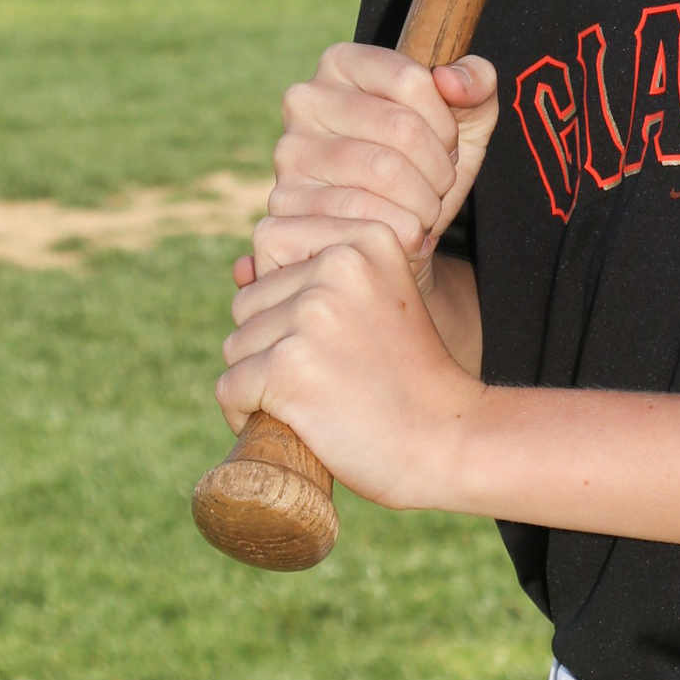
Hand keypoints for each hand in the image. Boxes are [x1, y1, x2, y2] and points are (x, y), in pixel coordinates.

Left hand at [217, 219, 480, 509]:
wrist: (449, 440)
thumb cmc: (407, 379)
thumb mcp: (372, 304)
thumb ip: (311, 277)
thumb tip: (239, 266)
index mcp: (364, 240)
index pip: (272, 248)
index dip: (287, 303)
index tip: (333, 336)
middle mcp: (338, 265)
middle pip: (249, 303)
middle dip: (271, 345)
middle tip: (329, 376)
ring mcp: (313, 314)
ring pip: (237, 347)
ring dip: (261, 382)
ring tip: (318, 400)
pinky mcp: (289, 366)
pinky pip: (230, 388)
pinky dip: (246, 414)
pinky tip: (291, 424)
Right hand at [236, 43, 499, 296]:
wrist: (394, 232)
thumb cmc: (426, 164)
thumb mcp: (465, 118)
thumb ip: (475, 82)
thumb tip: (450, 81)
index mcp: (342, 63)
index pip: (411, 79)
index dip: (446, 122)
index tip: (449, 145)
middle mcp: (305, 99)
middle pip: (400, 128)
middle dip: (439, 167)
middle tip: (441, 187)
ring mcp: (290, 151)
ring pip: (384, 172)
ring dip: (424, 201)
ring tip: (426, 211)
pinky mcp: (286, 203)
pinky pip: (361, 216)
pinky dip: (401, 231)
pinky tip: (405, 234)